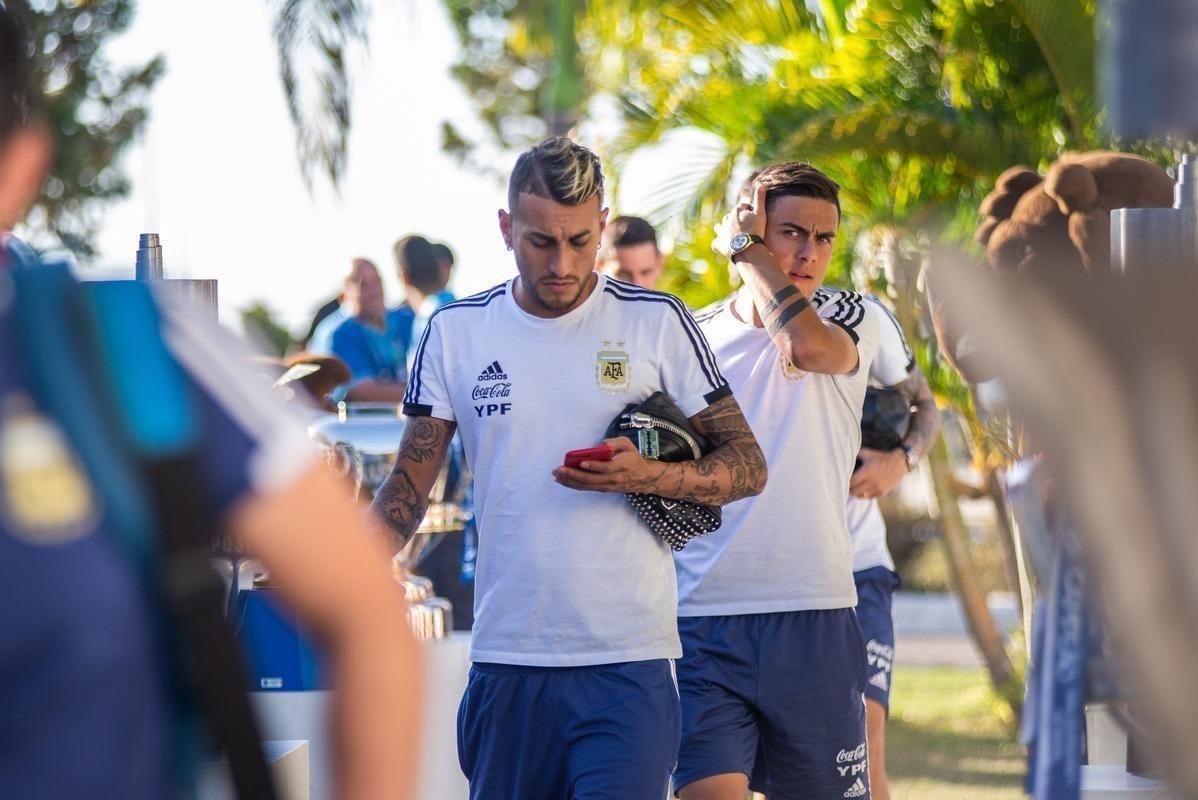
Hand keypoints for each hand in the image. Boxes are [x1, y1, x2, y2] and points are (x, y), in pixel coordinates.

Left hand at [552, 436, 667, 493]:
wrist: (645, 478)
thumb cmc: (634, 458)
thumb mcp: (629, 445)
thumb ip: (616, 442)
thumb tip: (603, 444)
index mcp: (621, 466)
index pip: (606, 468)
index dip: (594, 466)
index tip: (582, 462)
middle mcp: (614, 479)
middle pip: (592, 479)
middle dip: (574, 474)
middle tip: (559, 469)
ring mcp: (608, 486)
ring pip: (587, 486)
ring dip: (571, 481)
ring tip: (557, 476)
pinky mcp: (604, 489)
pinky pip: (587, 488)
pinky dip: (574, 485)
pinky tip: (563, 481)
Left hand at [712, 182, 767, 258]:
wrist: (747, 248)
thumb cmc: (755, 230)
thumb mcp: (760, 213)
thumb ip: (760, 199)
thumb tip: (761, 185)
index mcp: (736, 211)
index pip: (742, 207)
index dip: (748, 210)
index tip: (753, 216)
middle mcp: (726, 220)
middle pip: (730, 217)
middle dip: (735, 220)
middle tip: (744, 227)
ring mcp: (721, 232)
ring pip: (719, 227)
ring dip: (723, 229)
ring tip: (730, 234)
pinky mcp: (718, 243)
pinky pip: (715, 243)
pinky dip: (718, 244)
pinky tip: (721, 246)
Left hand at [849, 447, 908, 499]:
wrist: (900, 463)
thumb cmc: (882, 458)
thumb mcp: (868, 453)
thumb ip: (855, 454)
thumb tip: (843, 455)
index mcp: (867, 471)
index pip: (851, 482)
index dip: (845, 483)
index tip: (842, 480)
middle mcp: (872, 481)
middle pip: (854, 491)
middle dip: (849, 489)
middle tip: (846, 486)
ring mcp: (878, 488)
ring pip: (861, 496)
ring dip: (856, 493)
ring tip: (854, 489)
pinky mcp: (882, 492)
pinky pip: (869, 497)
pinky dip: (864, 495)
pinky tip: (862, 490)